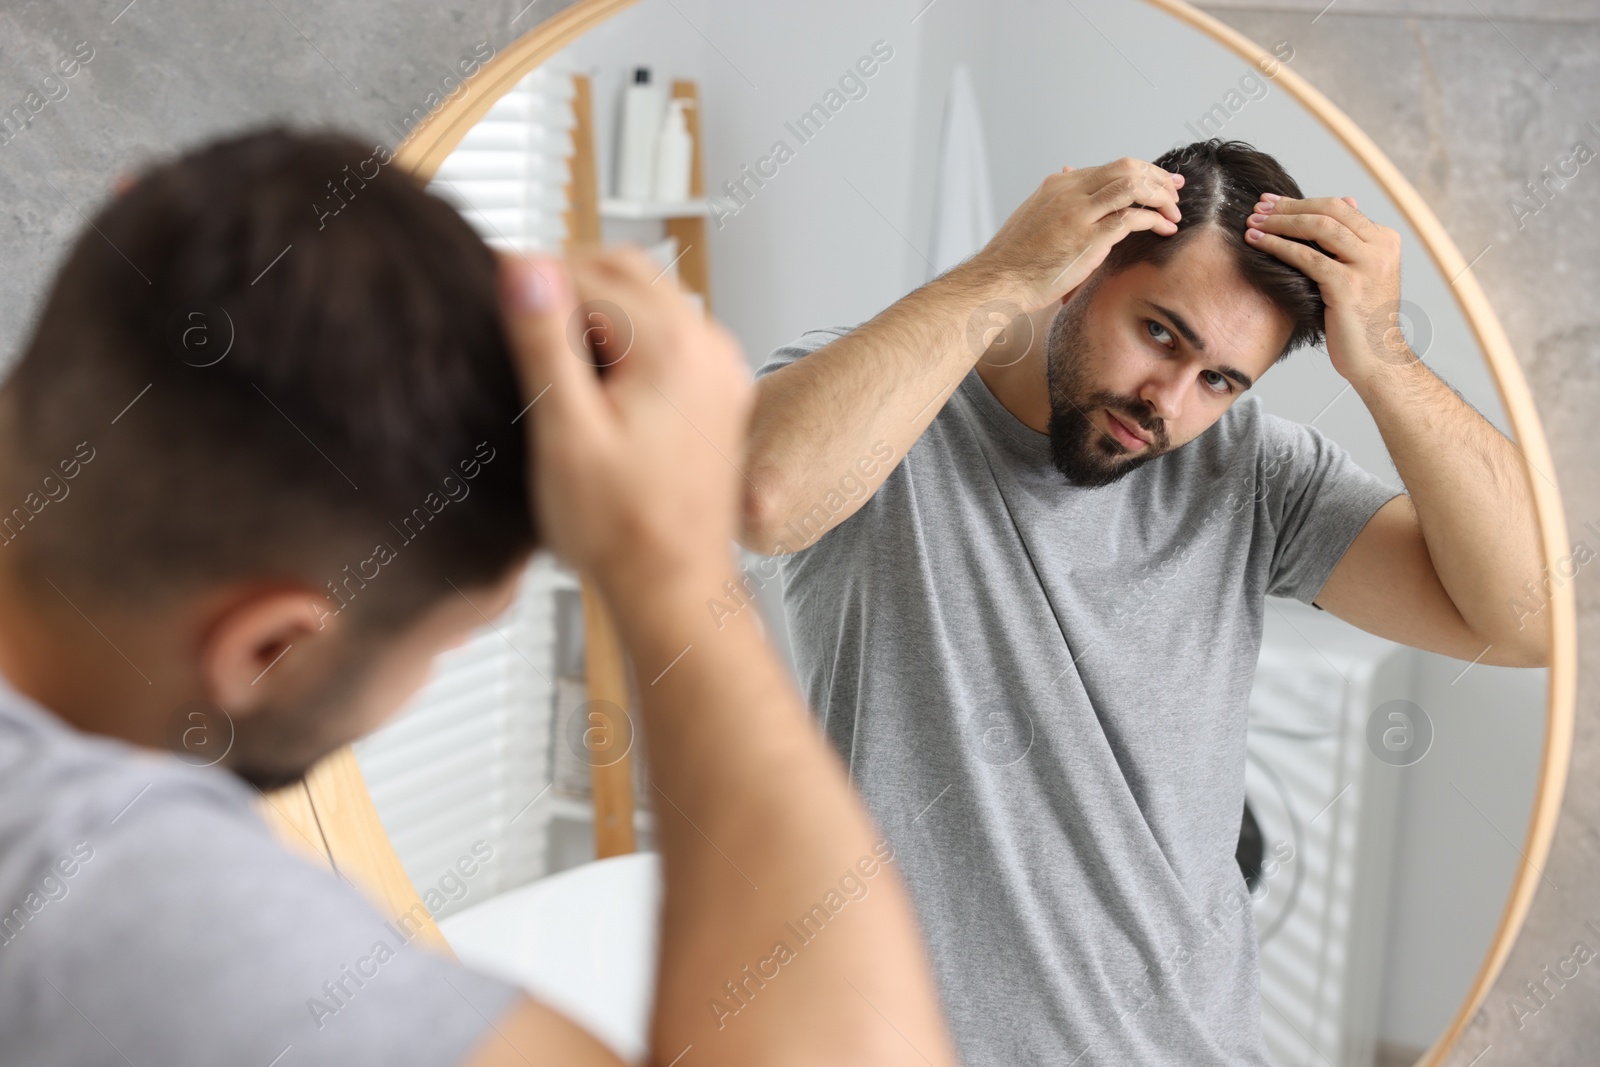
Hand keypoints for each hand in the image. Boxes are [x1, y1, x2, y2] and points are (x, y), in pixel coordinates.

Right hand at [498, 247, 752, 599]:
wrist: (674, 586)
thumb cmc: (621, 529)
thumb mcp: (564, 431)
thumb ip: (542, 342)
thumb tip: (523, 265)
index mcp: (672, 345)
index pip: (586, 273)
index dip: (530, 282)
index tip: (488, 295)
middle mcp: (708, 346)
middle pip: (626, 270)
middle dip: (566, 284)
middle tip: (514, 318)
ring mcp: (720, 369)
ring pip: (649, 299)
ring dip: (597, 308)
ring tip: (548, 356)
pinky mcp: (718, 394)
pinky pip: (670, 335)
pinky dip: (628, 337)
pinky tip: (594, 379)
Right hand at [967, 157, 1182, 311]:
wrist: (997, 281)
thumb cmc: (1013, 258)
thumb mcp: (1033, 215)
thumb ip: (1056, 197)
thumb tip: (1068, 172)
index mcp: (1058, 185)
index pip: (1109, 168)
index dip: (1140, 173)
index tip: (1158, 183)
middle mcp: (1070, 193)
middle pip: (1126, 168)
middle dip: (1157, 177)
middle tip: (1175, 190)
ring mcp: (1079, 214)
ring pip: (1133, 186)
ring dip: (1160, 196)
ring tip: (1173, 211)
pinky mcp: (1089, 239)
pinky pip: (1132, 218)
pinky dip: (1155, 220)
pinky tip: (1165, 229)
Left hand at [1244, 194, 1412, 383]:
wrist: (1377, 359)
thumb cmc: (1360, 321)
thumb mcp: (1358, 275)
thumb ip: (1349, 243)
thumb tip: (1345, 202)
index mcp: (1385, 240)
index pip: (1339, 207)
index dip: (1302, 202)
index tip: (1271, 202)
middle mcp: (1381, 248)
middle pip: (1329, 211)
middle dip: (1288, 207)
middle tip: (1257, 207)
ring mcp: (1367, 266)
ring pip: (1319, 228)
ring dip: (1281, 223)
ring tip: (1252, 222)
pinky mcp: (1348, 286)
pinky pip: (1308, 258)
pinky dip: (1279, 246)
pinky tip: (1258, 242)